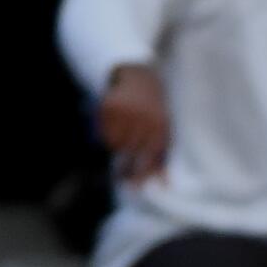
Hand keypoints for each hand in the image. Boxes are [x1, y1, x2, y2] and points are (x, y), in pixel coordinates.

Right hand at [98, 63, 169, 183]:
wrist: (142, 79)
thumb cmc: (155, 114)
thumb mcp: (163, 134)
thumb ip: (162, 161)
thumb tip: (164, 186)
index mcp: (160, 131)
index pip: (146, 160)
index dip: (137, 176)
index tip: (131, 187)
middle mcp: (144, 121)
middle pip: (126, 153)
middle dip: (123, 159)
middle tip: (122, 159)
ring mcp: (126, 112)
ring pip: (112, 143)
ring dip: (114, 142)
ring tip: (122, 131)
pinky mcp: (110, 105)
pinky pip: (102, 130)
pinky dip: (104, 130)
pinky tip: (113, 121)